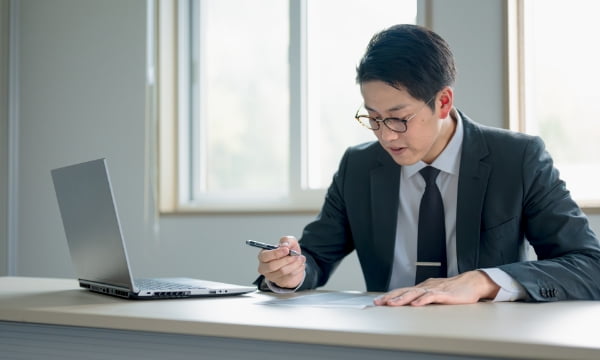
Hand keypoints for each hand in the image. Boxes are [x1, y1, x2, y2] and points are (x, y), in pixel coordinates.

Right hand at [257, 236, 305, 288]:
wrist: (293, 262)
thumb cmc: (287, 252)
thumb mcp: (288, 242)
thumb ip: (287, 240)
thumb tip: (285, 245)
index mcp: (263, 256)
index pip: (265, 256)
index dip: (276, 253)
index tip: (287, 250)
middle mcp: (265, 268)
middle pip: (272, 266)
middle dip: (286, 259)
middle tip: (296, 255)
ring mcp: (272, 276)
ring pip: (283, 272)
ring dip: (294, 264)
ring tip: (301, 258)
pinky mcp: (281, 282)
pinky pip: (289, 277)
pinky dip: (297, 270)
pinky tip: (300, 265)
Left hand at [374, 270, 499, 305]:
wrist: (471, 283)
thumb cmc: (454, 289)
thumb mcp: (434, 293)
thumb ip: (423, 297)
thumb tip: (410, 303)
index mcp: (422, 287)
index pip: (402, 291)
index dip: (390, 295)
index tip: (378, 301)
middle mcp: (425, 286)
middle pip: (404, 291)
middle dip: (390, 297)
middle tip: (379, 302)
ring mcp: (434, 289)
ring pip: (415, 293)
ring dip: (402, 299)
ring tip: (392, 303)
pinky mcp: (444, 294)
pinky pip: (431, 297)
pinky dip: (422, 300)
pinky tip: (415, 304)